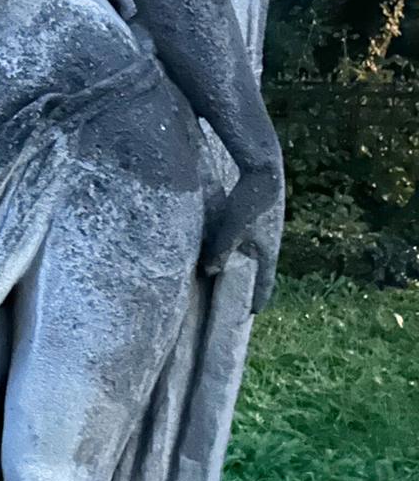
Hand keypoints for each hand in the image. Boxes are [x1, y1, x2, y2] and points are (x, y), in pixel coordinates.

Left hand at [203, 169, 284, 312]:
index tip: (255, 312)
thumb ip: (220, 252)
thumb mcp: (231, 230)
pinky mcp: (259, 216)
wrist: (264, 168)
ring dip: (243, 265)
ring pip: (254, 253)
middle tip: (241, 298)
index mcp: (269, 250)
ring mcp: (266, 228)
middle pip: (260, 269)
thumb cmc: (249, 200)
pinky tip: (228, 246)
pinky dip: (239, 248)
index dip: (259, 297)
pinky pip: (249, 239)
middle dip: (250, 283)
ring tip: (231, 274)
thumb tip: (210, 273)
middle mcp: (270, 241)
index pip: (264, 281)